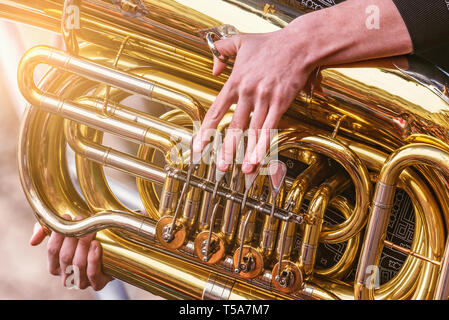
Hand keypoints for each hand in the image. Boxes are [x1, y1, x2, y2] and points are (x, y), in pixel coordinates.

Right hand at [29, 215, 112, 290]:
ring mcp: (81, 281)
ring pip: (78, 264)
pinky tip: (96, 246)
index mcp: (55, 266)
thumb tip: (33, 241)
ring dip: (84, 245)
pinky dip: (93, 259)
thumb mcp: (63, 234)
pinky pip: (92, 274)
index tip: (67, 217)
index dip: (59, 233)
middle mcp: (67, 276)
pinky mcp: (97, 283)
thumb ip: (44, 232)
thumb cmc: (83, 241)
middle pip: (65, 256)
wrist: (112, 252)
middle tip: (82, 222)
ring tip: (91, 230)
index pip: (52, 250)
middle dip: (74, 237)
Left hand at [193, 27, 314, 173]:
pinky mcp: (281, 102)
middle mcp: (248, 92)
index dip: (207, 130)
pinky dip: (265, 145)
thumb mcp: (241, 41)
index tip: (199, 145)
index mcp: (235, 81)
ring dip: (248, 152)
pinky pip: (271, 127)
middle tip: (221, 166)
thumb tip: (213, 70)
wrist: (299, 43)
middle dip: (227, 149)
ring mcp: (265, 98)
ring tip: (243, 170)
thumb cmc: (271, 43)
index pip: (216, 110)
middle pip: (234, 126)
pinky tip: (260, 157)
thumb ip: (221, 52)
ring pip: (254, 131)